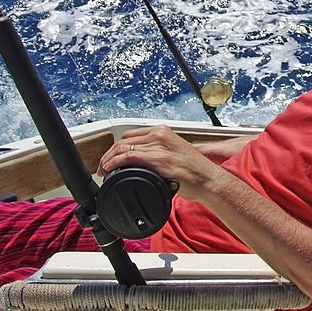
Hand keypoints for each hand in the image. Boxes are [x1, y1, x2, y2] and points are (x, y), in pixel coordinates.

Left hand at [97, 125, 219, 200]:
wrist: (208, 179)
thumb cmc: (195, 171)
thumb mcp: (175, 154)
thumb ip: (159, 153)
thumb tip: (143, 162)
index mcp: (163, 131)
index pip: (131, 134)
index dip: (116, 147)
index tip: (110, 157)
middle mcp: (160, 134)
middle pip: (124, 140)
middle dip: (109, 153)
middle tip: (102, 166)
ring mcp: (159, 146)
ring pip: (123, 147)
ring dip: (108, 159)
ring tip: (103, 170)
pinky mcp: (158, 159)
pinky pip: (128, 157)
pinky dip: (114, 163)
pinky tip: (109, 169)